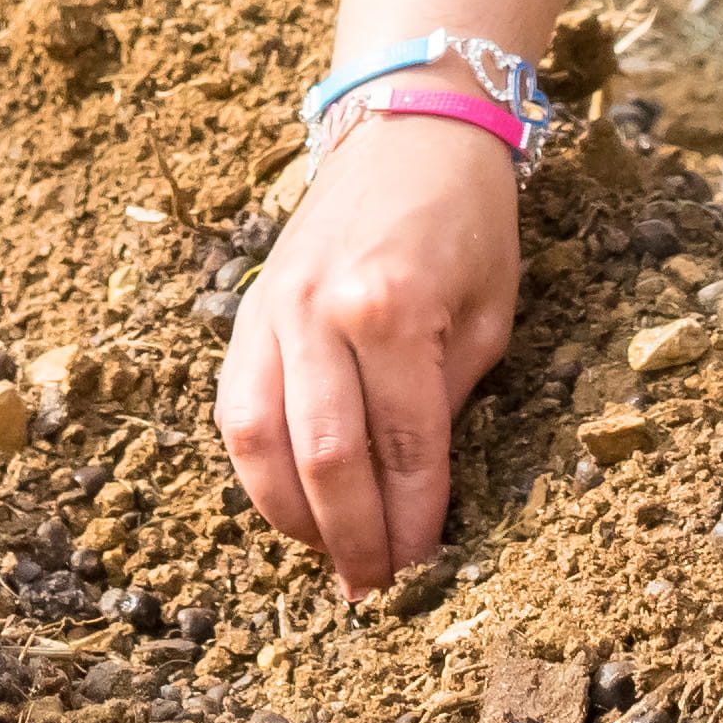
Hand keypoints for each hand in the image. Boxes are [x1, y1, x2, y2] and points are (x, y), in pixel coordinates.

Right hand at [213, 0, 574, 596]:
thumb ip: (445, 406)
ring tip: (326, 556)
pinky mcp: (249, 309)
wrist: (409, 132)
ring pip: (261, 440)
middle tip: (372, 589)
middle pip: (326, 458)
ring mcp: (275, 309)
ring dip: (292, 514)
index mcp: (394, 311)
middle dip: (352, 538)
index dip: (413, 521)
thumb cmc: (465, 226)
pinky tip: (286, 502)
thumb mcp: (488, 318)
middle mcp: (322, 311)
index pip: (402, 448)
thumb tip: (416, 500)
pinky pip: (235, 406)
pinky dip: (255, 466)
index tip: (421, 568)